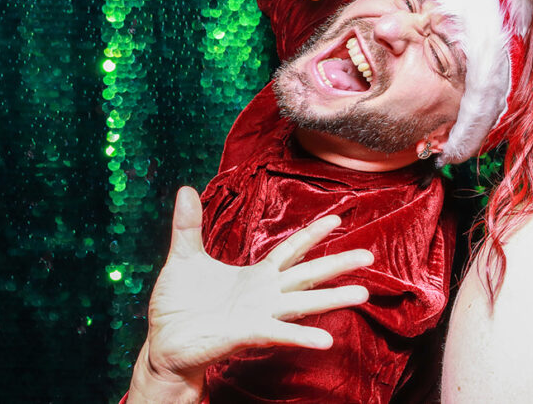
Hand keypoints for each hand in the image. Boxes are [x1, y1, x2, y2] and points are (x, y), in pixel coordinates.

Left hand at [128, 186, 372, 401]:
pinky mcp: (248, 334)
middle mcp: (265, 294)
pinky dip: (303, 336)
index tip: (337, 219)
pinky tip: (326, 340)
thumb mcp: (184, 258)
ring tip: (362, 294)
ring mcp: (260, 314)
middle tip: (368, 256)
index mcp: (255, 275)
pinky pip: (280, 333)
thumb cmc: (177, 306)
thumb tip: (186, 189)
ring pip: (304, 302)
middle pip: (308, 274)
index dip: (312, 235)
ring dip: (333, 299)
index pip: (291, 250)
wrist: (164, 344)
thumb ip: (189, 225)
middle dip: (338, 264)